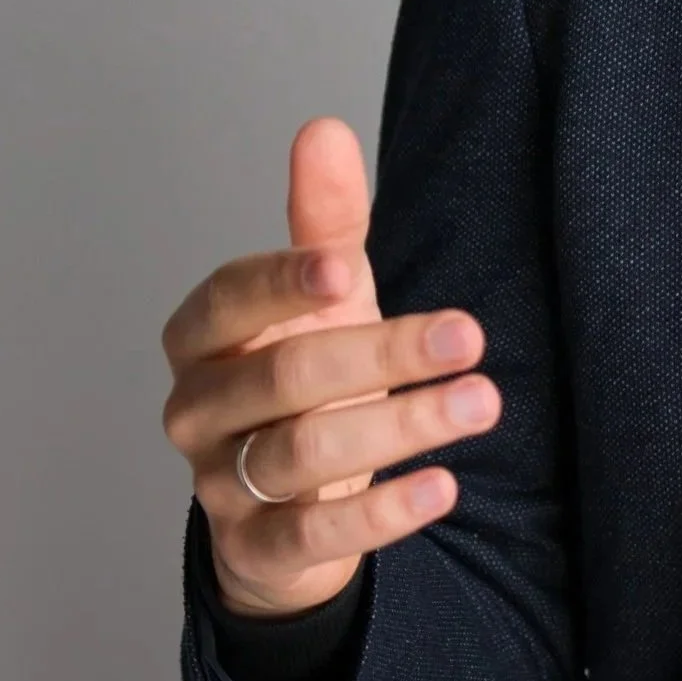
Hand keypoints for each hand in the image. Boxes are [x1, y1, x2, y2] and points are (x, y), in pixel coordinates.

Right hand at [159, 115, 501, 616]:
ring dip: (400, 426)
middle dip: (382, 353)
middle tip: (470, 336)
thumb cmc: (310, 373)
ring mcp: (219, 484)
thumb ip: (323, 219)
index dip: (281, 282)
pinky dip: (380, 512)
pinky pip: (310, 536)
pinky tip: (443, 486)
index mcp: (205, 336)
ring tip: (482, 402)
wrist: (290, 499)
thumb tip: (322, 129)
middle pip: (282, 377)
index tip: (345, 264)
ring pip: (300, 454)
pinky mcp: (256, 551)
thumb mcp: (324, 294)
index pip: (229, 299)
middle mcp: (199, 409)